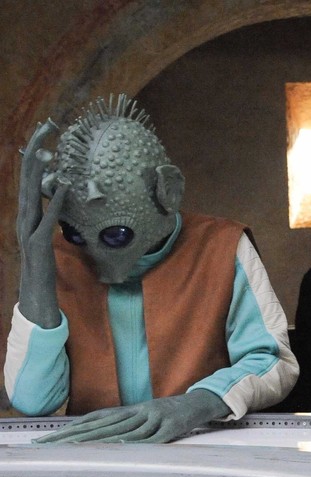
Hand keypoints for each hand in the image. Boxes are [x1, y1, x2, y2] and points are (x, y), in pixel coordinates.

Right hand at [17, 120, 69, 327]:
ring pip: (31, 196)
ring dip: (40, 174)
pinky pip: (48, 220)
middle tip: (46, 127)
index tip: (46, 130)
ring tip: (49, 152)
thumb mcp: (46, 230)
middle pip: (27, 178)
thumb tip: (60, 189)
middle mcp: (23, 217)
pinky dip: (55, 203)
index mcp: (26, 213)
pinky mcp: (39, 244)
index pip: (29, 177)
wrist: (36, 292)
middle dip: (35, 151)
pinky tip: (65, 188)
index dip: (34, 152)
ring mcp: (28, 230)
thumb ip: (50, 210)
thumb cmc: (44, 261)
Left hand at [34, 390, 230, 443]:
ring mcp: (156, 418)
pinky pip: (154, 436)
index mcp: (132, 409)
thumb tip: (99, 433)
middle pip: (103, 425)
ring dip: (98, 439)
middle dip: (74, 435)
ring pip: (123, 430)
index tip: (49, 438)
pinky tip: (122, 445)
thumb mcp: (146, 414)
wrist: (202, 402)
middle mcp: (140, 411)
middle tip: (49, 444)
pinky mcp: (172, 427)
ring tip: (74, 446)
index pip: (97, 418)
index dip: (73, 427)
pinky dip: (138, 441)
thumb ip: (126, 422)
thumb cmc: (171, 411)